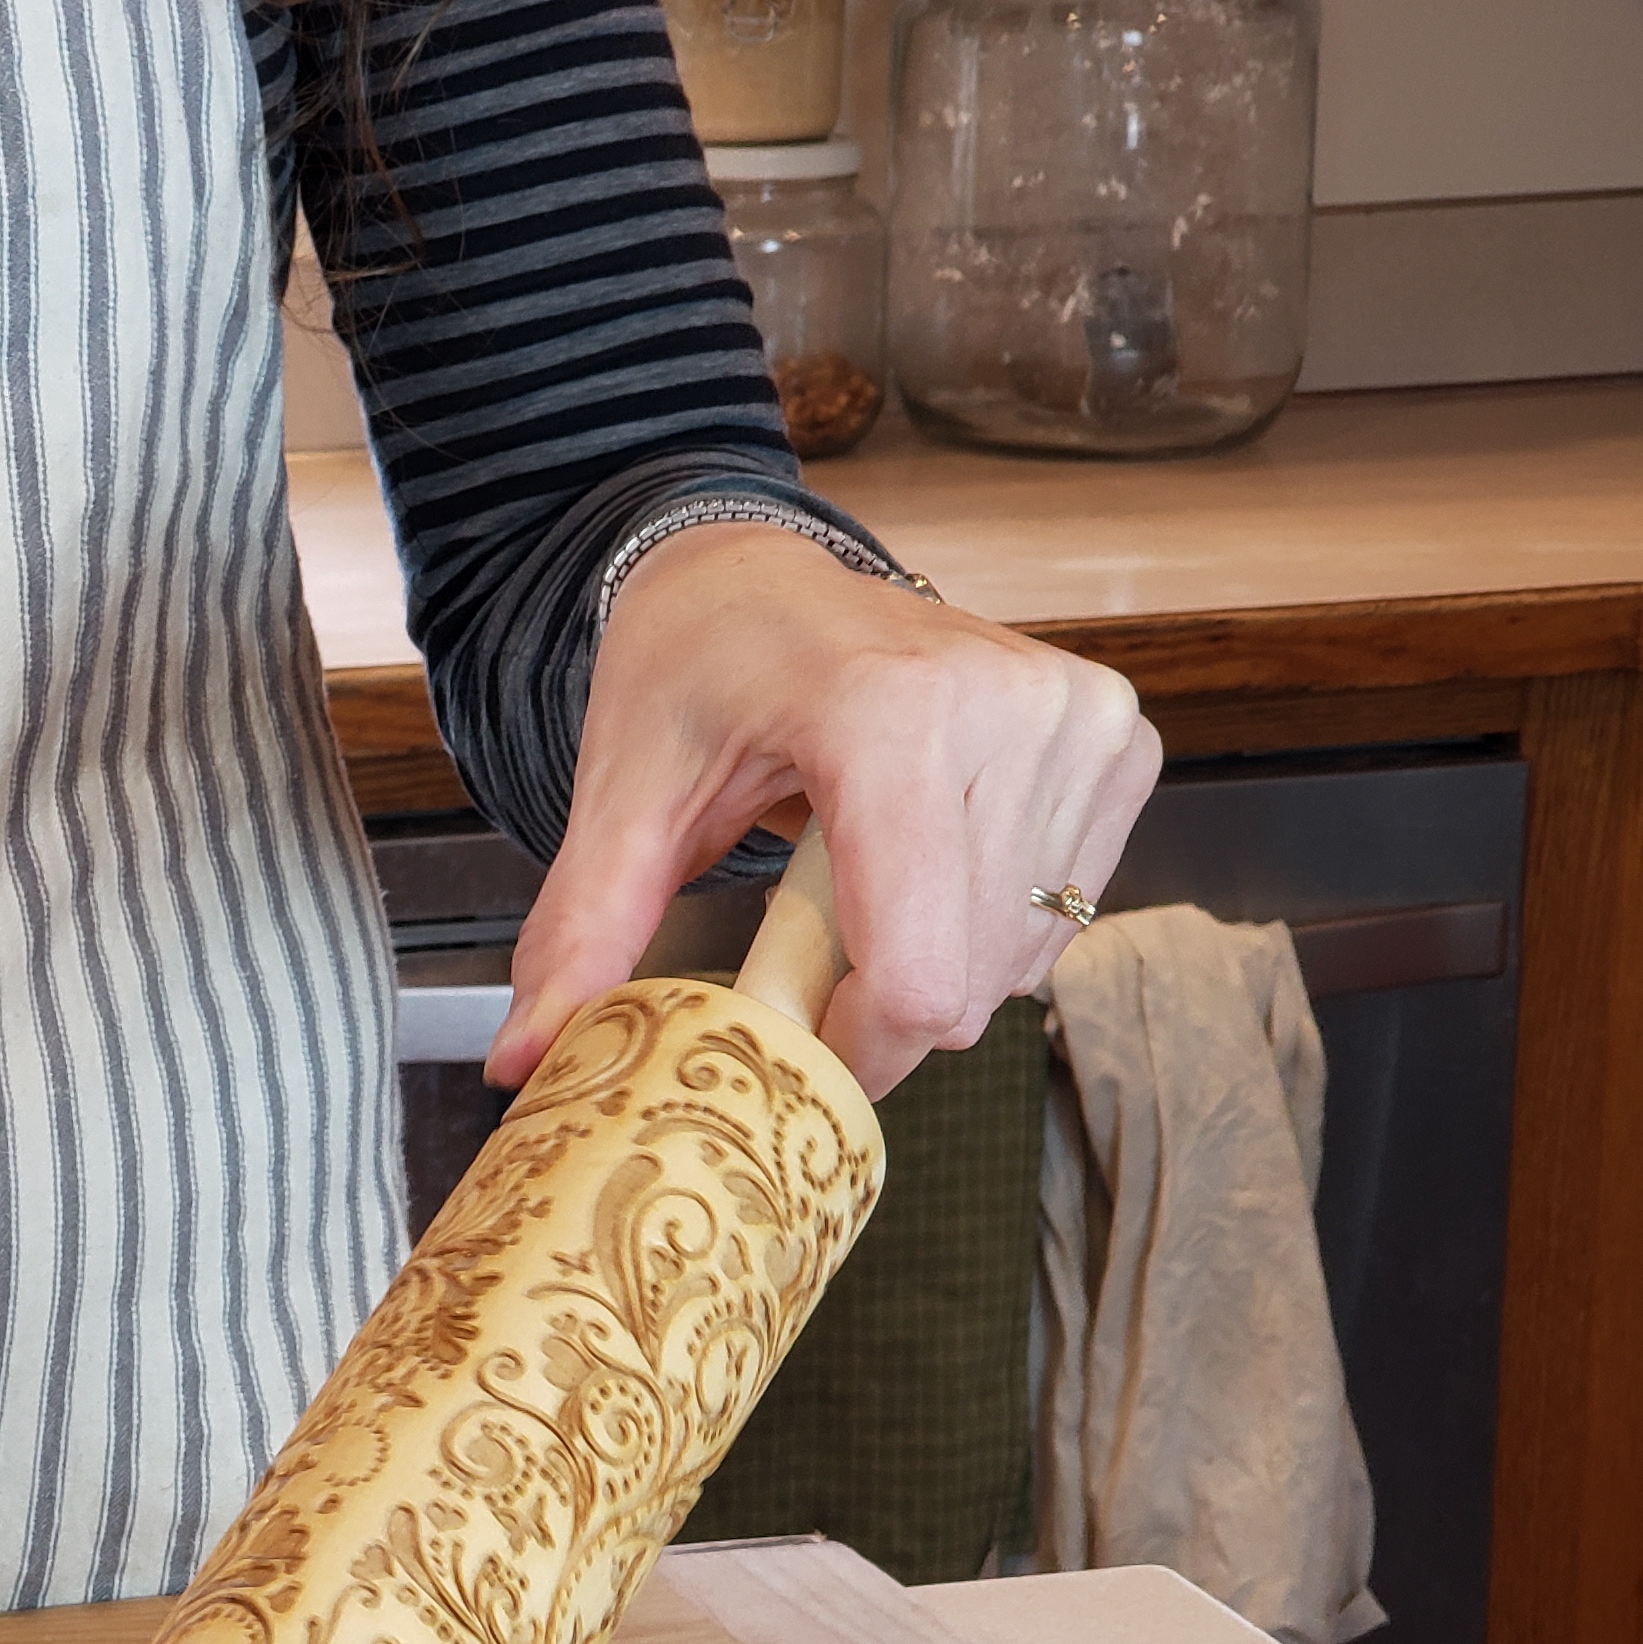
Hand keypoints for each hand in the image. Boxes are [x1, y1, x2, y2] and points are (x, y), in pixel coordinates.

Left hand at [485, 522, 1162, 1097]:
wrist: (759, 578)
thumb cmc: (691, 675)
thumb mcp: (620, 802)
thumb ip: (580, 937)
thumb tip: (525, 1064)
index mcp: (890, 713)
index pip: (917, 970)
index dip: (854, 1046)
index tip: (793, 1040)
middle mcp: (1010, 704)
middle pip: (968, 981)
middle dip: (879, 999)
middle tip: (806, 936)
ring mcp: (1082, 717)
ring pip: (1020, 960)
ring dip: (931, 956)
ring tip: (858, 876)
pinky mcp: (1118, 738)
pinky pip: (1061, 914)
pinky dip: (984, 920)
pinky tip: (921, 854)